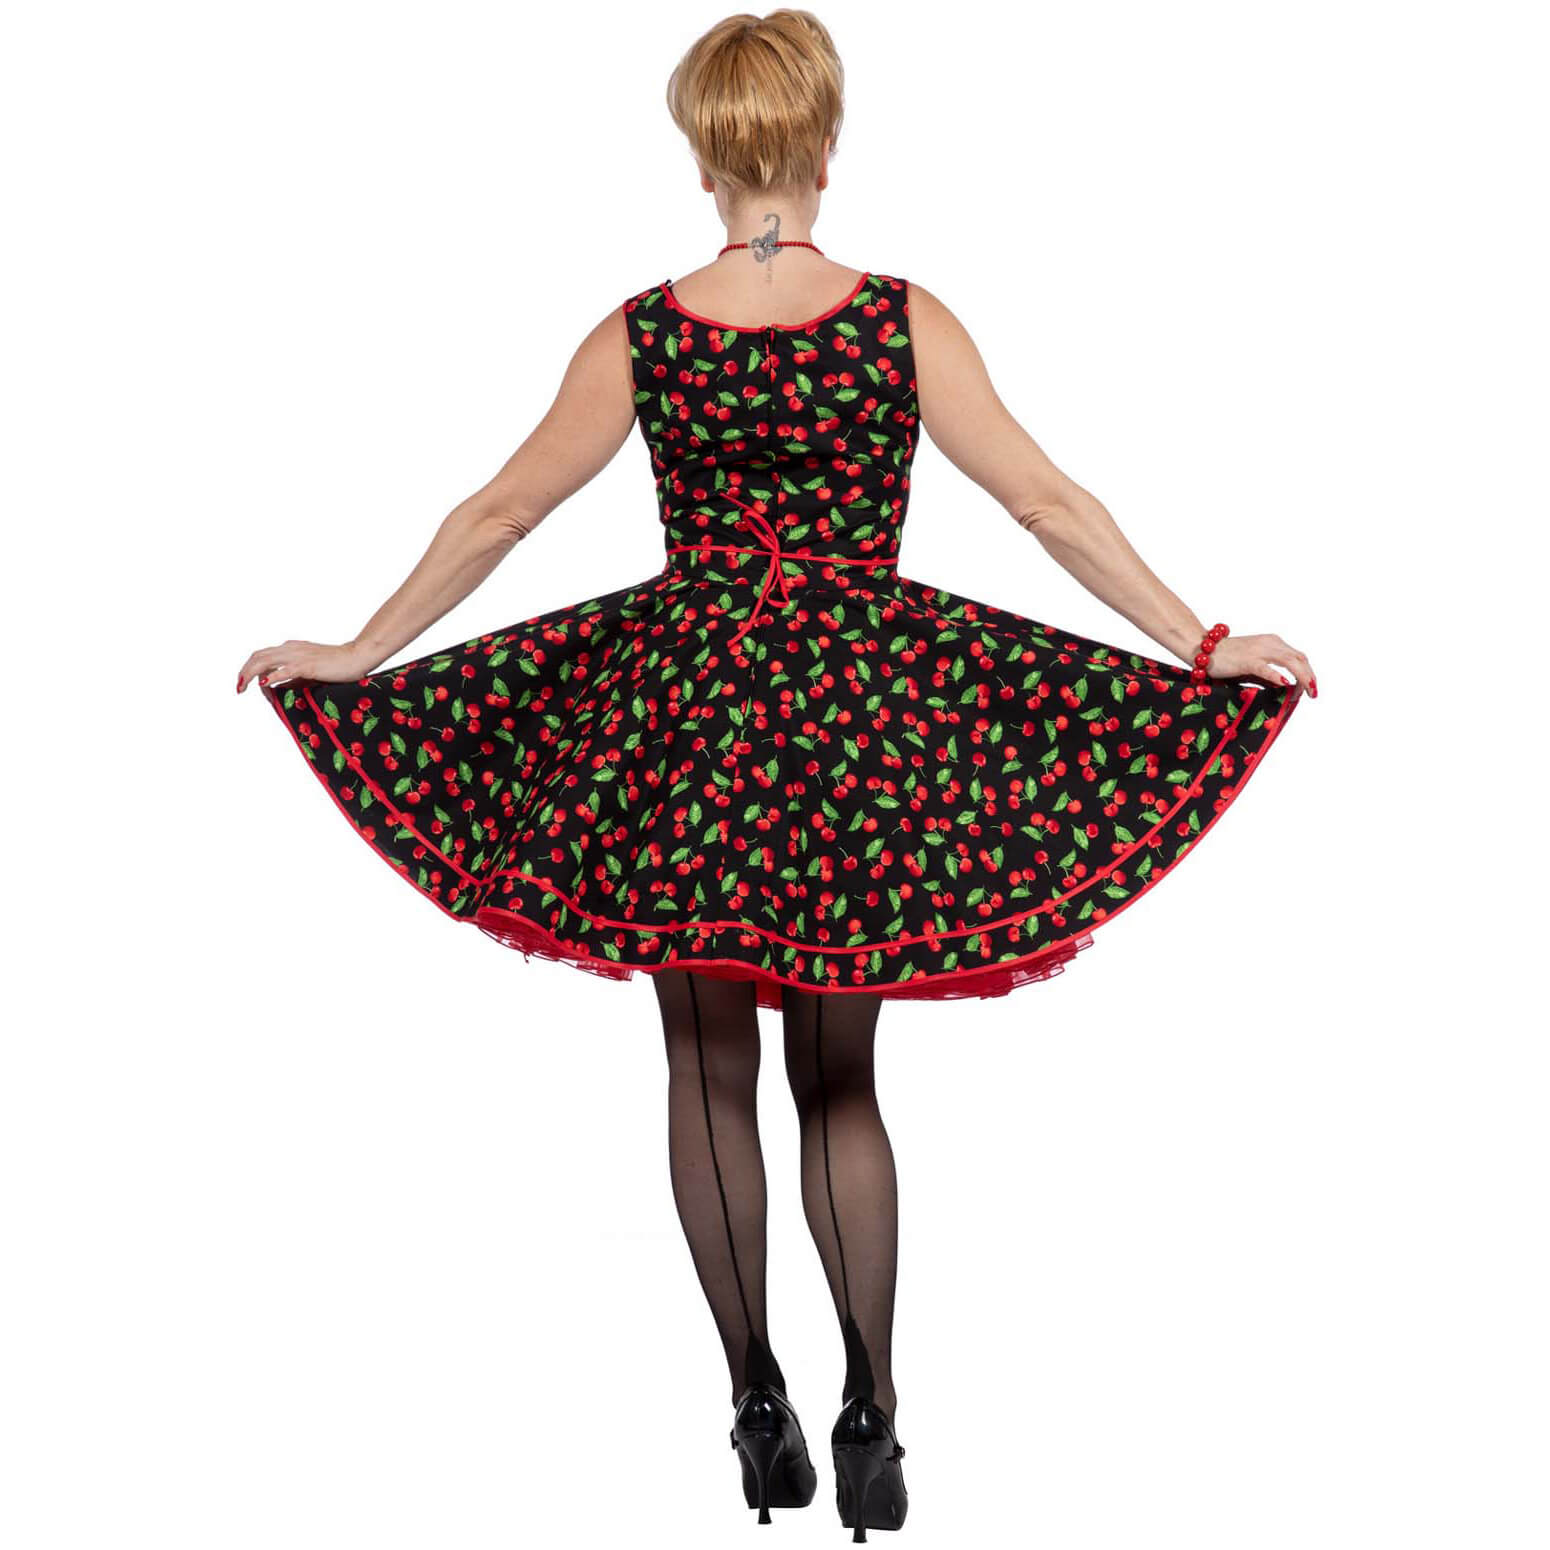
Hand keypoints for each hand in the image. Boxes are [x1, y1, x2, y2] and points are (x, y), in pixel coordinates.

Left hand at [235, 638, 380, 693]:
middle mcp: (291, 649)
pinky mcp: (308, 665)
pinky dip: (271, 676)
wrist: (357, 657)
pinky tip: (264, 684)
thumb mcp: (310, 672)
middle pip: (258, 656)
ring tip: (243, 686)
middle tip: (238, 687)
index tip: (249, 685)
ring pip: (265, 660)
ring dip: (249, 673)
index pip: (263, 655)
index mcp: (291, 648)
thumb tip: (275, 687)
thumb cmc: (339, 666)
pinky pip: (284, 670)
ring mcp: (298, 656)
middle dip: (244, 671)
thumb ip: (293, 678)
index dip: (251, 669)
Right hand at [1207, 632, 1317, 697]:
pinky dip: (1277, 675)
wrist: (1203, 648)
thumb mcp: (1252, 666)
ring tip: (1307, 691)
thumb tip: (1285, 687)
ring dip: (1302, 677)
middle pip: (1299, 659)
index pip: (1298, 656)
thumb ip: (1269, 676)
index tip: (1309, 688)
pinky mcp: (1247, 660)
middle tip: (1313, 693)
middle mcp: (1270, 643)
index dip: (1308, 672)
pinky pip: (1266, 668)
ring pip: (1290, 662)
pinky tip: (1286, 684)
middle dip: (1310, 676)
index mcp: (1272, 642)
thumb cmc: (1225, 659)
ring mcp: (1259, 651)